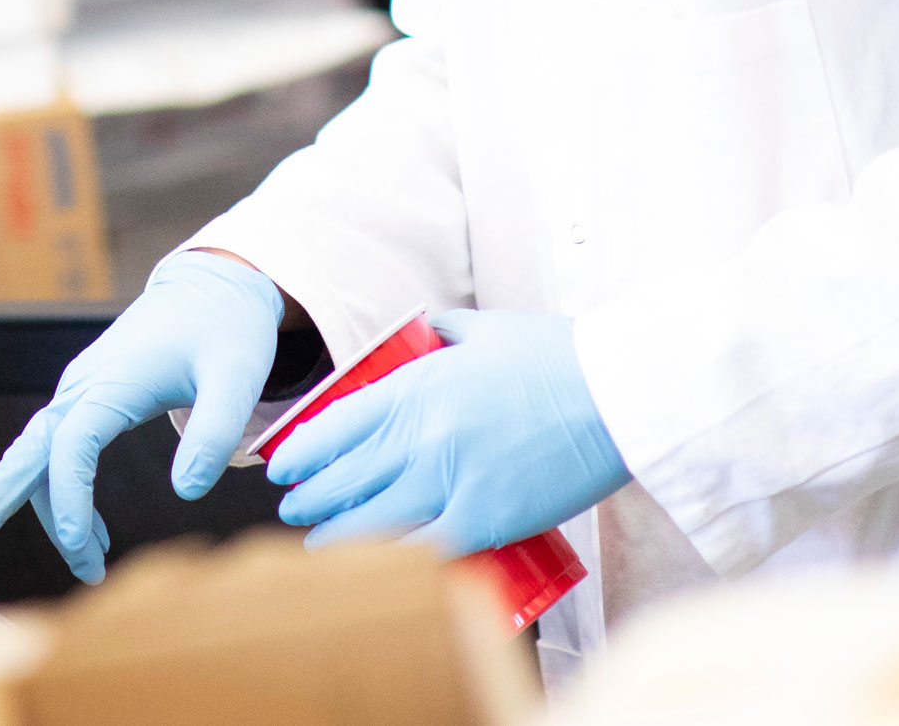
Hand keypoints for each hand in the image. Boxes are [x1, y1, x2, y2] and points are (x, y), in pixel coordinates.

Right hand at [0, 249, 287, 583]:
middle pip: (27, 449)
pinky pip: (62, 448)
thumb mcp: (238, 377)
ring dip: (48, 510)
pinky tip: (91, 533)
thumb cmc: (227, 327)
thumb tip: (185, 492)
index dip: (70, 501)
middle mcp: (84, 385)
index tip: (84, 549)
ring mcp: (83, 389)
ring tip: (87, 568)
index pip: (70, 448)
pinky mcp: (92, 394)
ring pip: (41, 455)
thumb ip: (214, 433)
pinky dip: (63, 491)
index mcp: (112, 381)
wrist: (215, 283)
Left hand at [264, 308, 626, 555]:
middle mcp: (422, 438)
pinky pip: (422, 550)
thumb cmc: (556, 358)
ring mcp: (451, 483)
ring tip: (314, 544)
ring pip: (371, 522)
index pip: (335, 427)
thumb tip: (428, 334)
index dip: (302, 452)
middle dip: (310, 498)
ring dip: (335, 536)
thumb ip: (445, 335)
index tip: (283, 466)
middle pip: (344, 478)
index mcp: (415, 388)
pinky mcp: (485, 521)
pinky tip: (373, 569)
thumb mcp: (485, 330)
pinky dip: (392, 560)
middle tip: (293, 508)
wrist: (615, 396)